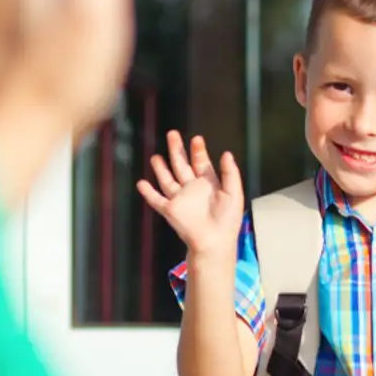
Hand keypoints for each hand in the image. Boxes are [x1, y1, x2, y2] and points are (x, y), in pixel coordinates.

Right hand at [136, 131, 244, 256]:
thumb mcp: (234, 193)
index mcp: (208, 184)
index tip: (197, 139)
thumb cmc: (228, 221)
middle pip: (181, 165)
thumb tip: (226, 153)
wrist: (215, 242)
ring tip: (155, 156)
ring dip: (161, 168)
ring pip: (167, 179)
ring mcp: (180, 199)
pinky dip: (148, 192)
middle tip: (172, 134)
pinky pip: (156, 199)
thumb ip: (230, 173)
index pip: (201, 162)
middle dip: (177, 150)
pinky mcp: (170, 210)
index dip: (198, 150)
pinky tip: (141, 183)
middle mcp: (192, 189)